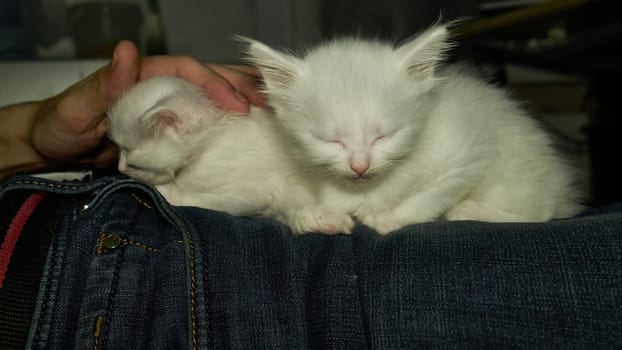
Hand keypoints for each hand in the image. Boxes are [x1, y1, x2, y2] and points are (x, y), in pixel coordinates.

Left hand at [31, 40, 266, 168]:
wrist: (55, 150)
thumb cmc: (63, 123)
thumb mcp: (80, 105)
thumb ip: (106, 83)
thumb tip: (127, 50)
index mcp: (146, 75)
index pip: (190, 70)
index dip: (216, 83)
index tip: (238, 105)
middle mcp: (163, 88)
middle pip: (210, 79)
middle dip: (242, 88)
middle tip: (273, 104)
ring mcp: (168, 109)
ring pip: (211, 99)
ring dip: (241, 103)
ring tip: (271, 114)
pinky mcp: (169, 132)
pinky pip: (203, 124)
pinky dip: (226, 126)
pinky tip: (245, 134)